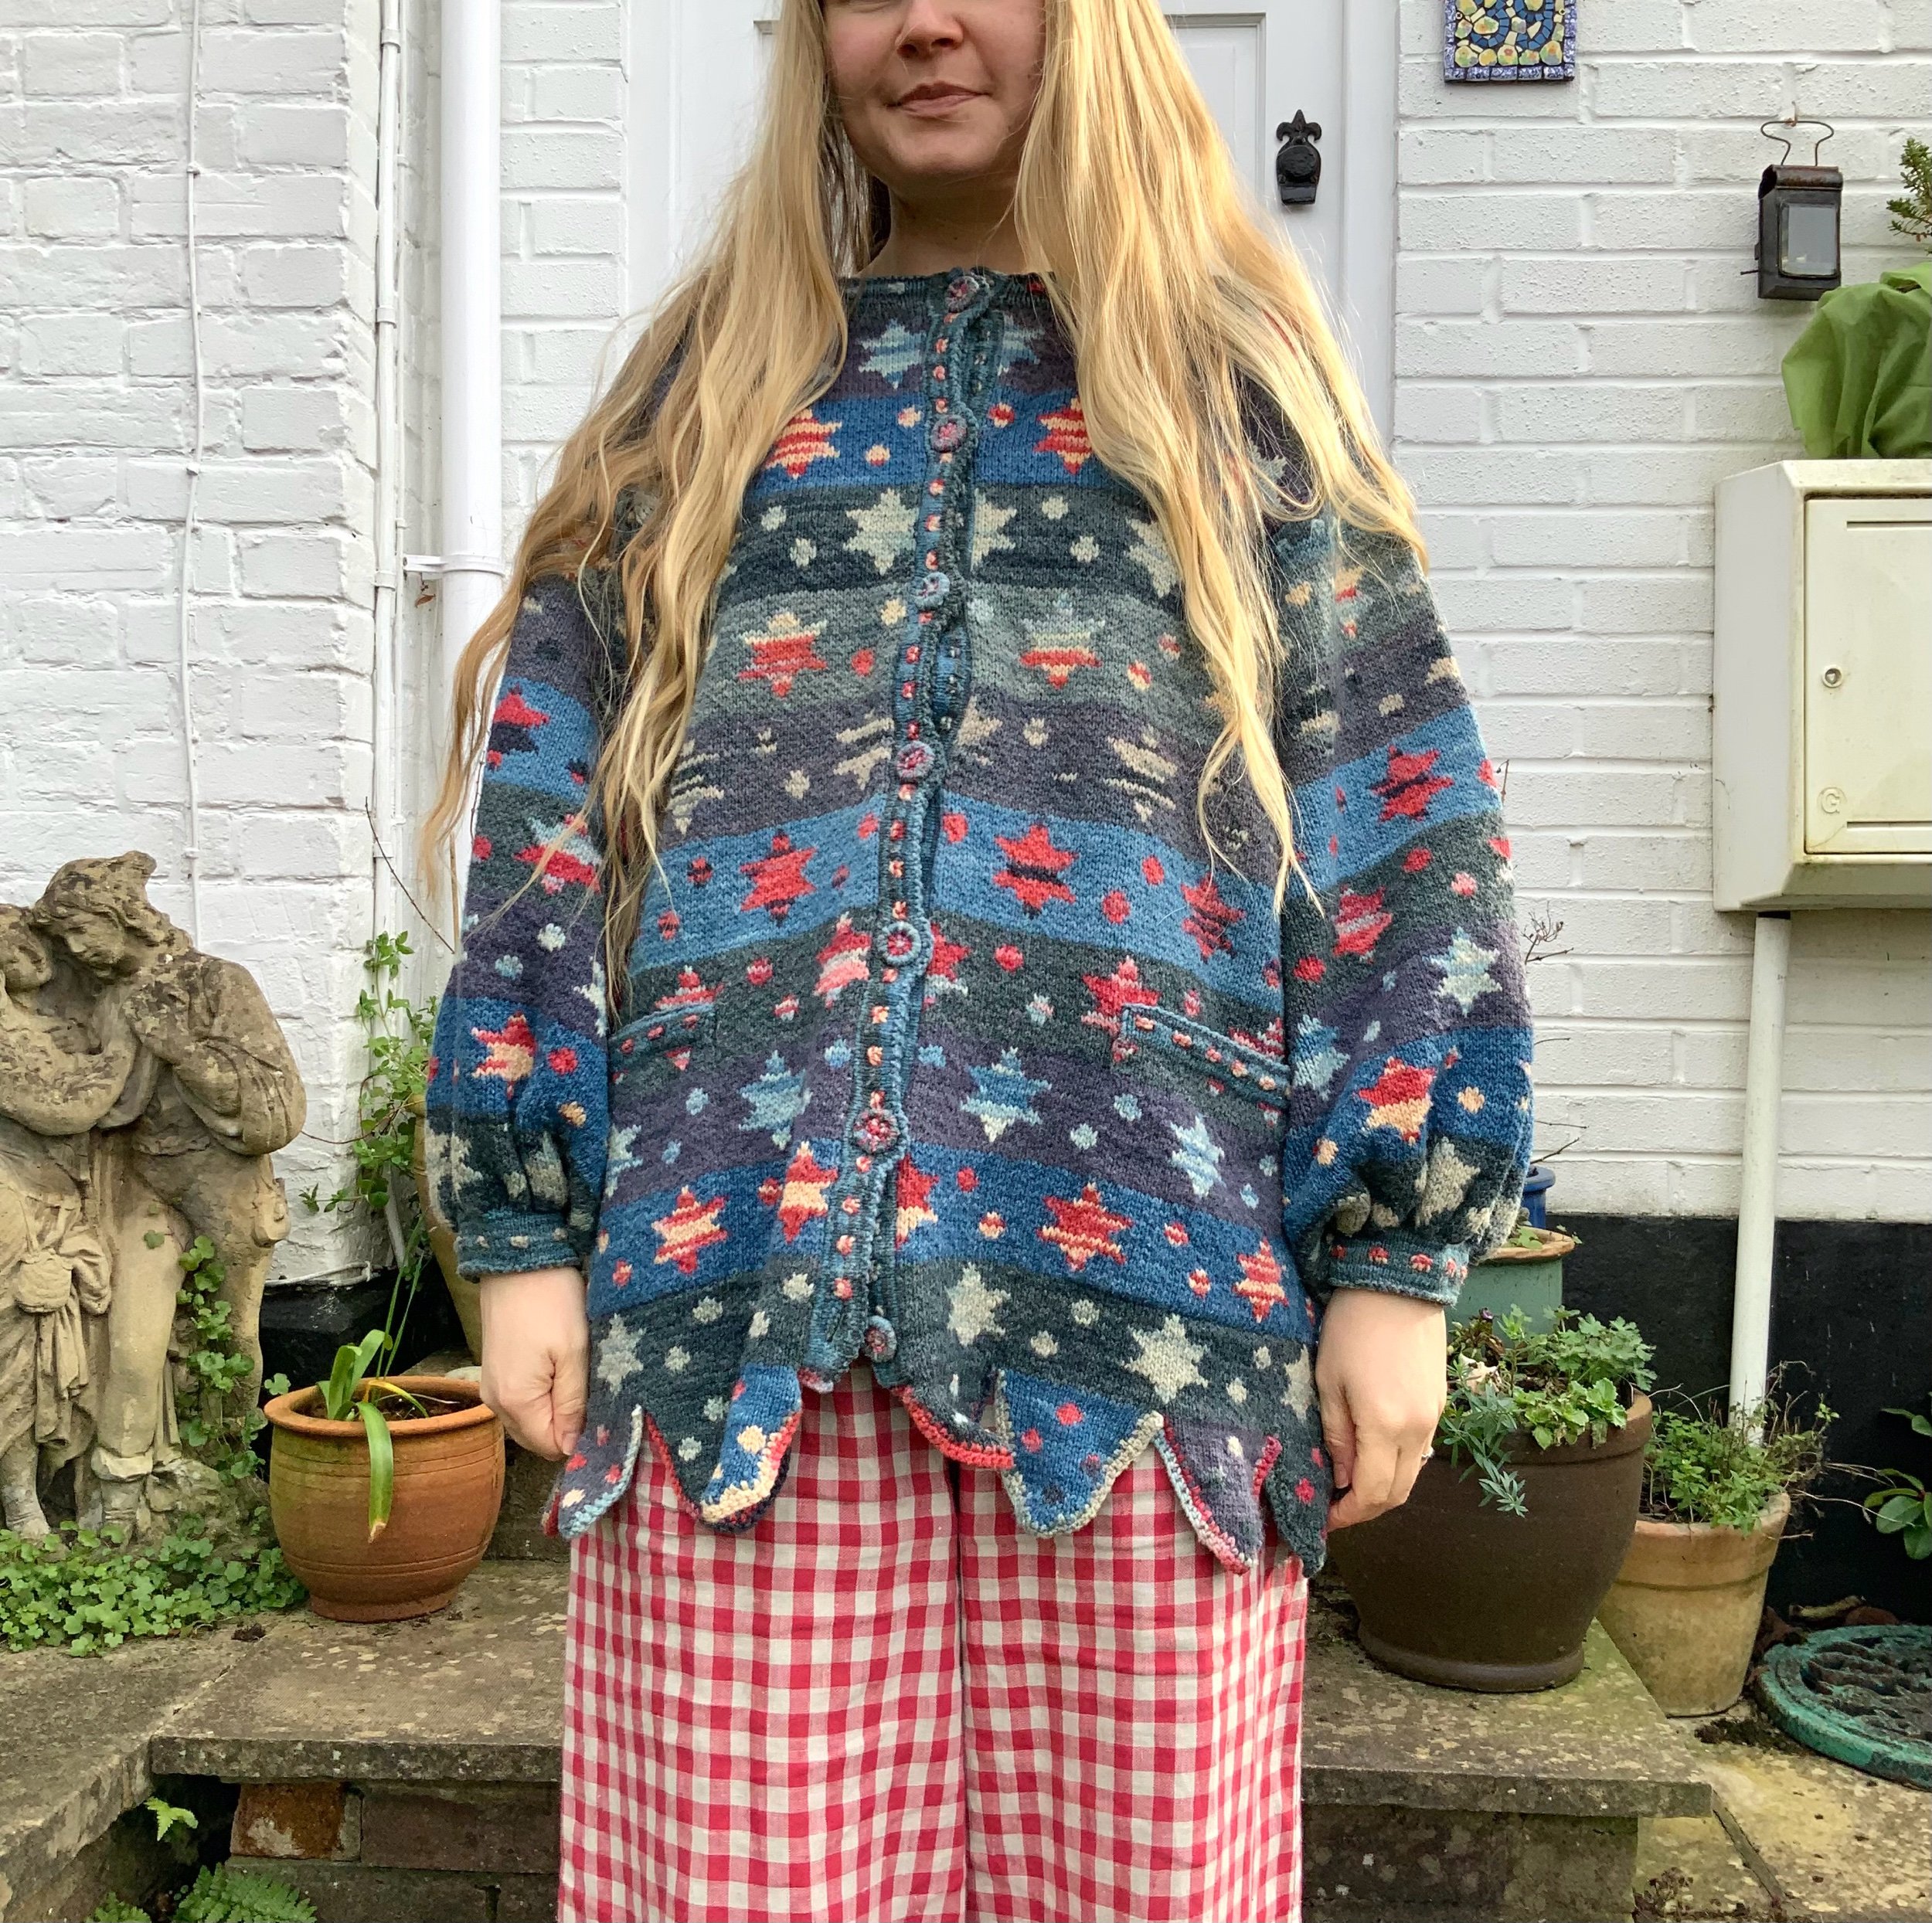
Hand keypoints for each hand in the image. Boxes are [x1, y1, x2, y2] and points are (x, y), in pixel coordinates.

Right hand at [478, 1267, 589, 1459]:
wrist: (518, 1260)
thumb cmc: (552, 1302)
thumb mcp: (573, 1353)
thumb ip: (572, 1404)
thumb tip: (571, 1447)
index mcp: (516, 1403)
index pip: (551, 1446)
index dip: (579, 1436)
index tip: (601, 1411)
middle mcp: (496, 1403)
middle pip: (538, 1437)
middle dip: (566, 1424)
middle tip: (592, 1391)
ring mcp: (491, 1387)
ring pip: (529, 1419)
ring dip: (554, 1408)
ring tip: (576, 1376)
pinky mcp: (494, 1372)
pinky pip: (520, 1400)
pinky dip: (540, 1395)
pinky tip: (558, 1370)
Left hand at [1315, 1286, 1447, 1529]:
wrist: (1398, 1282)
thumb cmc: (1351, 1327)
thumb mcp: (1329, 1382)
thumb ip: (1337, 1436)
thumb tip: (1341, 1479)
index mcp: (1386, 1427)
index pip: (1371, 1494)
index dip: (1347, 1515)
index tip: (1323, 1519)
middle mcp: (1418, 1431)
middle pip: (1398, 1493)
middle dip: (1366, 1508)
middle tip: (1335, 1506)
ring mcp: (1434, 1417)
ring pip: (1411, 1473)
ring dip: (1383, 1487)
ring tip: (1349, 1481)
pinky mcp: (1440, 1403)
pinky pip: (1419, 1449)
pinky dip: (1397, 1464)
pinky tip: (1372, 1452)